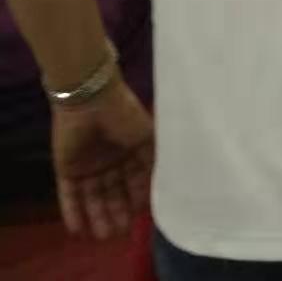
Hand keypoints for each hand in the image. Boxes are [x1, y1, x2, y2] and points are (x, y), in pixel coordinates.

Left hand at [51, 80, 153, 238]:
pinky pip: (69, 195)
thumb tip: (160, 187)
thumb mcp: (147, 138)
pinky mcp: (67, 169)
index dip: (138, 198)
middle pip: (114, 192)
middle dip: (117, 212)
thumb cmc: (125, 117)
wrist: (91, 100)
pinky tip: (77, 229)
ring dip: (97, 216)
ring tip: (104, 235)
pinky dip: (72, 211)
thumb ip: (152, 162)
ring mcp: (88, 166)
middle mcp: (111, 161)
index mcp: (132, 151)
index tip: (142, 216)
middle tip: (120, 232)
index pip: (136, 180)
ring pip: (94, 197)